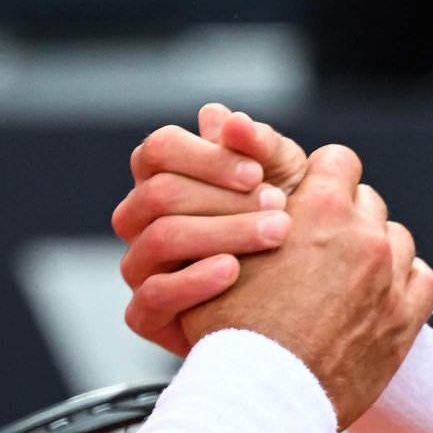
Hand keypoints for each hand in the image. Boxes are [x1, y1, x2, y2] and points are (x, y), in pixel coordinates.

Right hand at [116, 105, 307, 354]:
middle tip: (281, 207)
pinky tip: (234, 271)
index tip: (257, 173)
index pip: (159, 149)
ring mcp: (138, 266)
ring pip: (159, 239)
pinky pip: (152, 296)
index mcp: (162, 177)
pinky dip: (194, 281)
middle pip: (160, 193)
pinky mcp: (145, 314)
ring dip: (221, 233)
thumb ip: (258, 146)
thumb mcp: (283, 179)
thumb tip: (225, 118)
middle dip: (225, 199)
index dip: (207, 157)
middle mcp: (139, 219)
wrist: (294, 305)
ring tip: (274, 235)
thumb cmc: (283, 227)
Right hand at [180, 142, 432, 426]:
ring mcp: (392, 276)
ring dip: (374, 253)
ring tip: (341, 281)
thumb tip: (218, 118)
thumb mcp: (220, 248)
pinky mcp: (408, 317)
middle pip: (367, 201)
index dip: (321, 180)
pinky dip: (402, 286)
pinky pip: (422, 280)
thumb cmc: (231, 326)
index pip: (338, 160)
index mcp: (322, 208)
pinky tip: (373, 301)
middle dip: (345, 218)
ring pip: (395, 239)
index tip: (307, 203)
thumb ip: (232, 188)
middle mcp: (366, 234)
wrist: (263, 398)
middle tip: (317, 250)